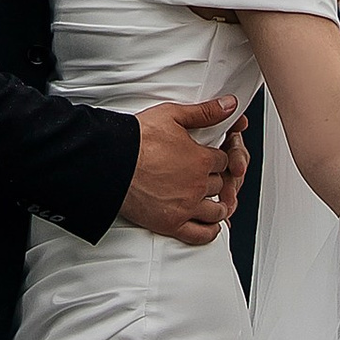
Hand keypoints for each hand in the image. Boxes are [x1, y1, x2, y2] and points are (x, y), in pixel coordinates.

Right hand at [119, 96, 245, 243]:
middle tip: (205, 178)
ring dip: (217, 205)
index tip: (210, 159)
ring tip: (212, 202)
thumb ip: (205, 112)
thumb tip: (229, 105)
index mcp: (201, 160)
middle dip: (214, 180)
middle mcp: (198, 185)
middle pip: (219, 185)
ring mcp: (186, 207)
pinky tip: (210, 226)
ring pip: (216, 210)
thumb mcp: (173, 115)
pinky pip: (201, 234)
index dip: (216, 159)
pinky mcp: (172, 224)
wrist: (111, 163)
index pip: (223, 161)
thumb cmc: (136, 140)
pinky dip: (210, 232)